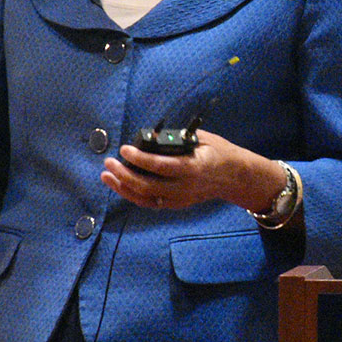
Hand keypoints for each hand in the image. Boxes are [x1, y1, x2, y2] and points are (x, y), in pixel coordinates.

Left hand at [100, 130, 286, 214]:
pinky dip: (133, 195)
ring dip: (123, 188)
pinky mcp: (178, 204)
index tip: (125, 148)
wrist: (235, 177)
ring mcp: (181, 198)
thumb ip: (178, 139)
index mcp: (194, 168)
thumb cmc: (219, 153)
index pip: (162, 166)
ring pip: (146, 198)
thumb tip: (150, 137)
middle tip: (109, 162)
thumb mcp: (203, 139)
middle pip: (149, 186)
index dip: (140, 159)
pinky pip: (151, 203)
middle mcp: (186, 187)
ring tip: (106, 176)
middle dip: (125, 174)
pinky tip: (120, 185)